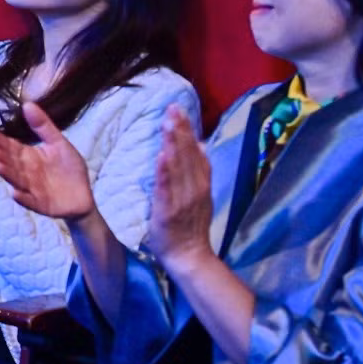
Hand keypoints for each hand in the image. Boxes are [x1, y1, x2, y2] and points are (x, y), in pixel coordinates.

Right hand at [0, 101, 95, 220]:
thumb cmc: (69, 169)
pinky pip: (29, 201)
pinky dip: (22, 198)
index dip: (0, 141)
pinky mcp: (40, 204)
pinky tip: (15, 193)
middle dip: (0, 157)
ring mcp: (31, 189)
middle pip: (11, 163)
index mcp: (28, 156)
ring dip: (7, 174)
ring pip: (16, 180)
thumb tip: (28, 104)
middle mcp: (26, 172)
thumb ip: (43, 126)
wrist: (83, 196)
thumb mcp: (58, 143)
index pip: (11, 147)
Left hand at [148, 108, 215, 277]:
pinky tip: (161, 155)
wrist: (189, 256)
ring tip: (167, 122)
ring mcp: (183, 198)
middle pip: (188, 154)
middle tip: (172, 107)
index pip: (195, 151)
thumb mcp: (200, 195)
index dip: (188, 130)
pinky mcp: (169, 210)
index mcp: (201, 183)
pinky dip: (165, 171)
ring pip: (178, 166)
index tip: (179, 110)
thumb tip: (199, 144)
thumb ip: (199, 171)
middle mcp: (194, 187)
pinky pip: (166, 188)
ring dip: (173, 143)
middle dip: (180, 129)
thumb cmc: (189, 226)